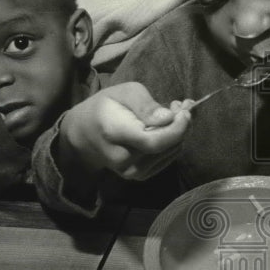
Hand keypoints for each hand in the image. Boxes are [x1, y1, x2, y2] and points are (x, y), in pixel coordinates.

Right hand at [58, 82, 192, 180]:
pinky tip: (165, 129)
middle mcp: (124, 159)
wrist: (83, 135)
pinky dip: (172, 143)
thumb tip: (169, 118)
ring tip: (170, 114)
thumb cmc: (105, 107)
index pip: (154, 141)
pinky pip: (167, 159)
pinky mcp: (140, 176)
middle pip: (166, 147)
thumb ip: (146, 105)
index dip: (177, 128)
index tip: (186, 111)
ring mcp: (131, 171)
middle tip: (180, 105)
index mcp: (116, 134)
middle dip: (181, 125)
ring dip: (178, 133)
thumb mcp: (124, 93)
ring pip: (170, 153)